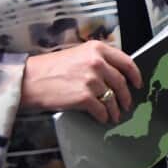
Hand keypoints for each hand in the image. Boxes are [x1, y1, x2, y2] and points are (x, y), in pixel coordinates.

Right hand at [19, 40, 143, 123]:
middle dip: (126, 96)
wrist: (29, 80)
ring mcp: (91, 80)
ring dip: (115, 109)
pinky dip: (103, 116)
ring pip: (113, 98)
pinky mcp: (84, 97)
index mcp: (97, 48)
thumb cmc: (50, 68)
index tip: (137, 84)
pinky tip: (101, 118)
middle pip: (121, 82)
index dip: (135, 75)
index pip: (126, 62)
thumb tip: (115, 74)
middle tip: (126, 104)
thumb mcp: (77, 54)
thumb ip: (97, 60)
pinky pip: (101, 110)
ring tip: (114, 115)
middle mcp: (96, 62)